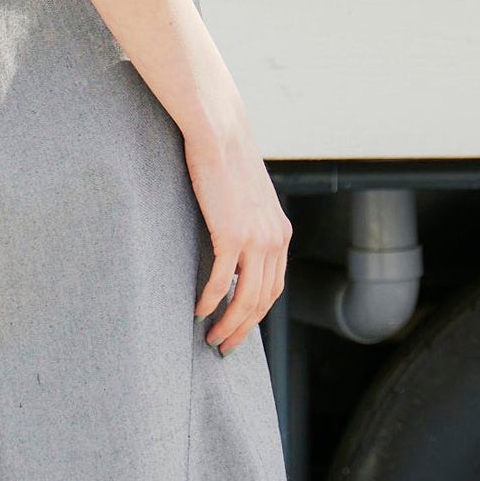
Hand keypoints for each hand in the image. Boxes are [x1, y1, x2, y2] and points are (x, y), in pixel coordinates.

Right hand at [185, 117, 288, 356]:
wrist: (221, 133)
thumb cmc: (227, 162)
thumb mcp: (249, 199)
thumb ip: (248, 224)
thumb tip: (234, 246)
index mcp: (281, 234)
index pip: (274, 287)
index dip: (257, 314)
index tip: (240, 329)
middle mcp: (274, 240)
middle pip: (262, 300)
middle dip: (244, 329)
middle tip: (225, 347)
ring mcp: (255, 239)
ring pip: (245, 298)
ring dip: (229, 324)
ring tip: (212, 339)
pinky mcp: (232, 234)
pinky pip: (220, 280)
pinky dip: (210, 301)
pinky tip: (198, 312)